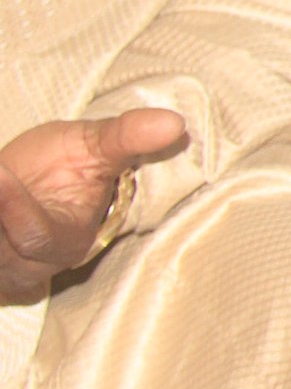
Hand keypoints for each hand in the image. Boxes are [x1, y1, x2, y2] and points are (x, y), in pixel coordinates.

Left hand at [0, 109, 187, 304]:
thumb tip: (175, 122)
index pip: (40, 238)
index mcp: (68, 242)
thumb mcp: (96, 145)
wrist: (37, 179)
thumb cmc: (70, 162)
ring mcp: (1, 266)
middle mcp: (31, 265)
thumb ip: (129, 138)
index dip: (16, 211)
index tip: (1, 176)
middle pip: (2, 251)